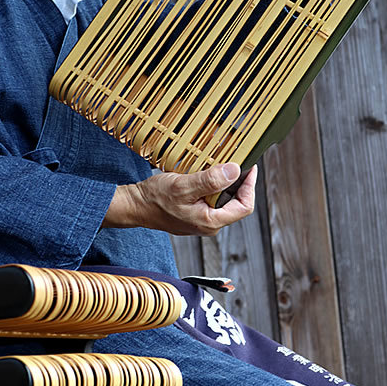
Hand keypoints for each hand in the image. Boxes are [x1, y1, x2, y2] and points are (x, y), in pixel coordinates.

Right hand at [102, 163, 257, 235]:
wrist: (136, 205)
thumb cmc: (155, 199)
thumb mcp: (183, 186)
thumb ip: (210, 180)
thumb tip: (235, 171)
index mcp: (211, 222)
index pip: (245, 206)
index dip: (251, 186)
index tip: (250, 168)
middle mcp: (209, 224)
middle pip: (236, 202)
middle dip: (238, 181)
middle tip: (235, 161)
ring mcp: (202, 219)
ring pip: (224, 199)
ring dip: (224, 181)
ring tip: (219, 165)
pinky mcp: (196, 213)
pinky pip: (212, 198)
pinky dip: (213, 184)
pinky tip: (206, 173)